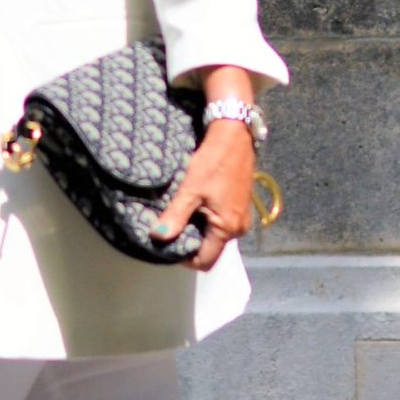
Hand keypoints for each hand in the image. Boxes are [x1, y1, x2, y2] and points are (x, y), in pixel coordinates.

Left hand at [152, 120, 254, 271]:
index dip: (185, 259)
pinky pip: (221, 224)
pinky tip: (194, 206)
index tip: (168, 246)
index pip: (205, 261)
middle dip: (189, 242)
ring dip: (197, 230)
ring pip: (215, 236)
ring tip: (180, 215)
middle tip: (170, 228)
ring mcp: (241, 218)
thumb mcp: (190, 189)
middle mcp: (238, 229)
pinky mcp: (240, 208)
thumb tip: (158, 237)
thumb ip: (175, 216)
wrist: (234, 137)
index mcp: (227, 228)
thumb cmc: (214, 162)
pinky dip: (206, 221)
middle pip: (210, 249)